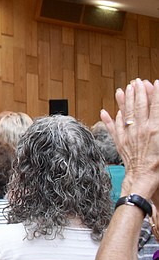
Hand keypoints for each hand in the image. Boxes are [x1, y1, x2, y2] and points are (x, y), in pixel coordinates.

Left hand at [102, 79, 158, 203]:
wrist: (144, 179)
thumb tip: (157, 114)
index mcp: (155, 129)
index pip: (156, 106)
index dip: (156, 93)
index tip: (155, 82)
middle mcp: (140, 129)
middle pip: (139, 106)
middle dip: (139, 92)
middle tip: (137, 81)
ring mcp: (128, 135)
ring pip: (125, 113)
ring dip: (124, 100)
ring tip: (123, 89)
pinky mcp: (120, 143)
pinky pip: (113, 128)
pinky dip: (108, 119)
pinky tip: (105, 111)